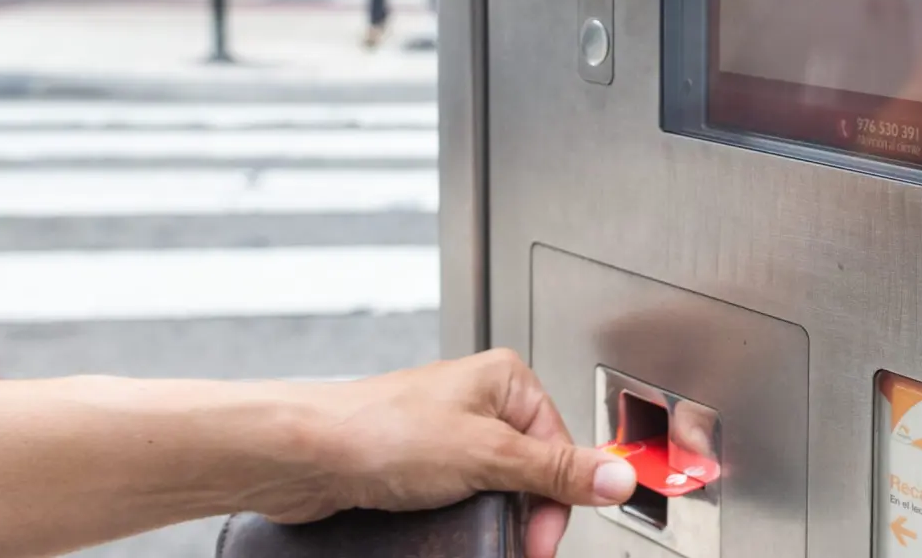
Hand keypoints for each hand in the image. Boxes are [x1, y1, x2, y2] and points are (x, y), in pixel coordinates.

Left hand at [262, 350, 635, 557]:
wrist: (302, 456)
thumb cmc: (379, 432)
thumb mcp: (487, 456)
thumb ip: (557, 471)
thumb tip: (619, 477)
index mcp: (507, 381)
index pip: (561, 448)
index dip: (556, 500)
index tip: (540, 540)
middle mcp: (479, 402)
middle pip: (532, 472)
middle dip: (523, 514)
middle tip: (511, 545)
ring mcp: (447, 434)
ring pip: (496, 490)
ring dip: (491, 519)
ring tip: (469, 531)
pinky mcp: (419, 466)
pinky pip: (460, 499)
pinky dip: (460, 520)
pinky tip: (445, 528)